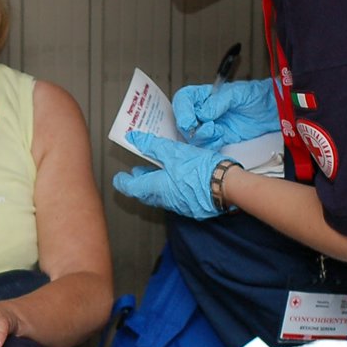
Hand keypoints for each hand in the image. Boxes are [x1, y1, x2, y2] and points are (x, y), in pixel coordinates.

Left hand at [113, 132, 230, 219]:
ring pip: (161, 197)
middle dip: (139, 183)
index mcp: (156, 188)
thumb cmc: (201, 170)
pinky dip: (172, 190)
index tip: (119, 177)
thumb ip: (152, 146)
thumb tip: (135, 139)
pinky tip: (179, 181)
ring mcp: (180, 206)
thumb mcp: (174, 152)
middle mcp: (165, 200)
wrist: (227, 187)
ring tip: (159, 173)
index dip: (123, 182)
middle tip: (138, 172)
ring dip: (156, 186)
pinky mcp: (193, 208)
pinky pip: (176, 200)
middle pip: (145, 194)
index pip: (131, 188)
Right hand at [172, 80, 276, 148]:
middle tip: (202, 128)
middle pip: (185, 120)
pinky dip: (211, 143)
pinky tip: (221, 136)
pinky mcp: (220, 136)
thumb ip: (218, 102)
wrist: (273, 109)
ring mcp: (211, 124)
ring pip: (194, 134)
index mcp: (206, 95)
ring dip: (202, 136)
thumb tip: (203, 113)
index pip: (184, 99)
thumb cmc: (257, 95)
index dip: (182, 110)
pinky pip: (207, 144)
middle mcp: (205, 110)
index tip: (188, 121)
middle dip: (190, 127)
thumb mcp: (238, 93)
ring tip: (215, 130)